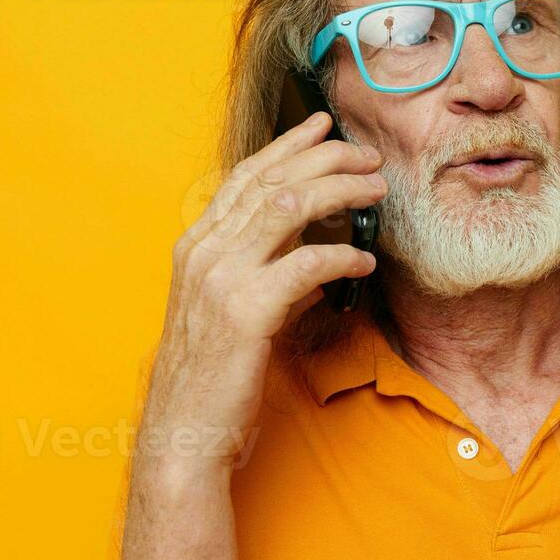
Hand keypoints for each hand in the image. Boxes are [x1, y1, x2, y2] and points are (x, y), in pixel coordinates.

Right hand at [142, 111, 386, 471]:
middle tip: (368, 156)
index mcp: (197, 247)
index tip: (324, 126)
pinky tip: (365, 260)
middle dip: (325, 158)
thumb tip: (317, 266)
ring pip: (289, 207)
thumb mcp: (237, 316)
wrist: (183, 433)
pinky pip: (306, 265)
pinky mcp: (245, 311)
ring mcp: (220, 279)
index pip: (246, 176)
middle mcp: (204, 252)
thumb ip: (271, 281)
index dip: (288, 146)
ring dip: (340, 192)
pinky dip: (341, 255)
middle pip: (272, 180)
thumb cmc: (212, 378)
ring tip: (376, 191)